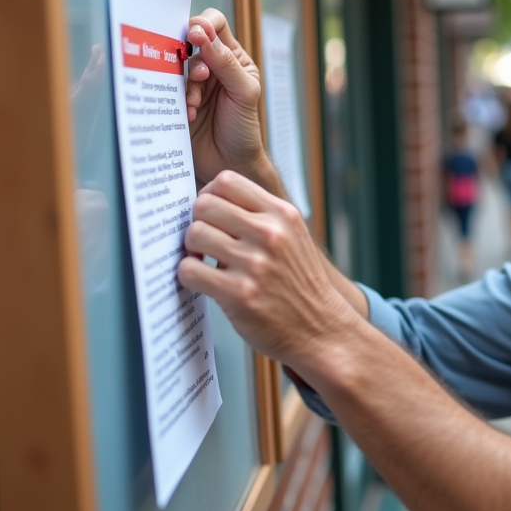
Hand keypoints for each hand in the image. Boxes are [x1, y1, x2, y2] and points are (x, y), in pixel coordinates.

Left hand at [177, 171, 356, 370]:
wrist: (321, 330)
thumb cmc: (301, 285)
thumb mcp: (293, 237)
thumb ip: (261, 216)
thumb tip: (212, 202)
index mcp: (282, 214)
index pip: (227, 180)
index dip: (209, 194)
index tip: (211, 214)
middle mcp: (270, 234)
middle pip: (204, 204)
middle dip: (196, 221)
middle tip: (203, 240)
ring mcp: (254, 264)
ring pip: (194, 234)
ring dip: (190, 249)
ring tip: (203, 261)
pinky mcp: (238, 294)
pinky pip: (189, 270)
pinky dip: (188, 275)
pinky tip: (203, 281)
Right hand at [186, 9, 267, 185]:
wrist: (229, 162)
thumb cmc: (243, 128)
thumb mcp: (244, 93)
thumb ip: (227, 64)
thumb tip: (205, 34)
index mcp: (232, 58)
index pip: (215, 24)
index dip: (203, 24)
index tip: (196, 34)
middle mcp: (211, 66)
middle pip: (190, 41)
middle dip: (193, 58)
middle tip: (200, 76)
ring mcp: (191, 82)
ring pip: (176, 65)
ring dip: (187, 84)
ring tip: (195, 104)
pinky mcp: (175, 99)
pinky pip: (167, 88)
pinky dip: (178, 100)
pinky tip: (189, 115)